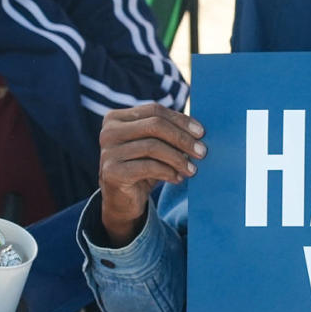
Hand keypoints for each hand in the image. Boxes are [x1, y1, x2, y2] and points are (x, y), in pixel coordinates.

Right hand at [99, 103, 205, 245]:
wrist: (123, 201)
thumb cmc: (143, 168)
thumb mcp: (155, 147)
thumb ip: (168, 133)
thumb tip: (199, 130)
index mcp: (117, 118)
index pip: (155, 110)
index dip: (181, 120)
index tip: (201, 133)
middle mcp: (109, 132)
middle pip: (155, 125)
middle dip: (182, 138)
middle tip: (202, 152)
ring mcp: (108, 152)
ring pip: (153, 146)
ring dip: (178, 158)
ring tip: (192, 169)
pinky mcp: (112, 172)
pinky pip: (148, 167)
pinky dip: (168, 172)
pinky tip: (178, 178)